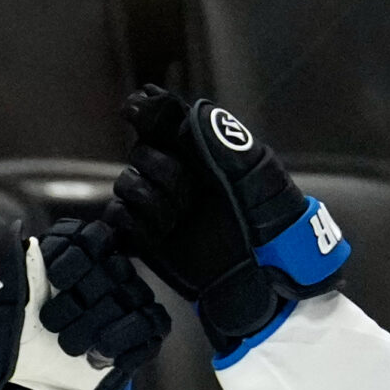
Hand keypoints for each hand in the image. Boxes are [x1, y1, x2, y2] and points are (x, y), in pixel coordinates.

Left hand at [0, 219, 170, 389]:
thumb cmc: (6, 356)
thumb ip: (6, 270)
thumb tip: (19, 231)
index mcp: (65, 262)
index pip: (90, 236)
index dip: (74, 257)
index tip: (54, 280)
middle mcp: (99, 278)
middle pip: (112, 266)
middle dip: (79, 301)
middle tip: (53, 326)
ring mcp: (123, 306)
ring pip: (133, 294)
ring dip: (97, 324)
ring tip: (70, 348)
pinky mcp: (141, 336)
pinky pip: (151, 323)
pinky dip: (124, 341)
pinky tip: (99, 358)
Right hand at [106, 84, 349, 350]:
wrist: (264, 279)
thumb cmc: (272, 224)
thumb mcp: (260, 175)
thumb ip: (226, 141)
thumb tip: (194, 111)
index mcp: (203, 150)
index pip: (163, 116)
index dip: (146, 109)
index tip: (136, 109)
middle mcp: (178, 174)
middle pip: (140, 151)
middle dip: (159, 168)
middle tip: (188, 193)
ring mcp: (160, 207)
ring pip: (126, 183)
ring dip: (149, 198)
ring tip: (178, 219)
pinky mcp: (146, 239)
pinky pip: (118, 218)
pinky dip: (131, 221)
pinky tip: (158, 230)